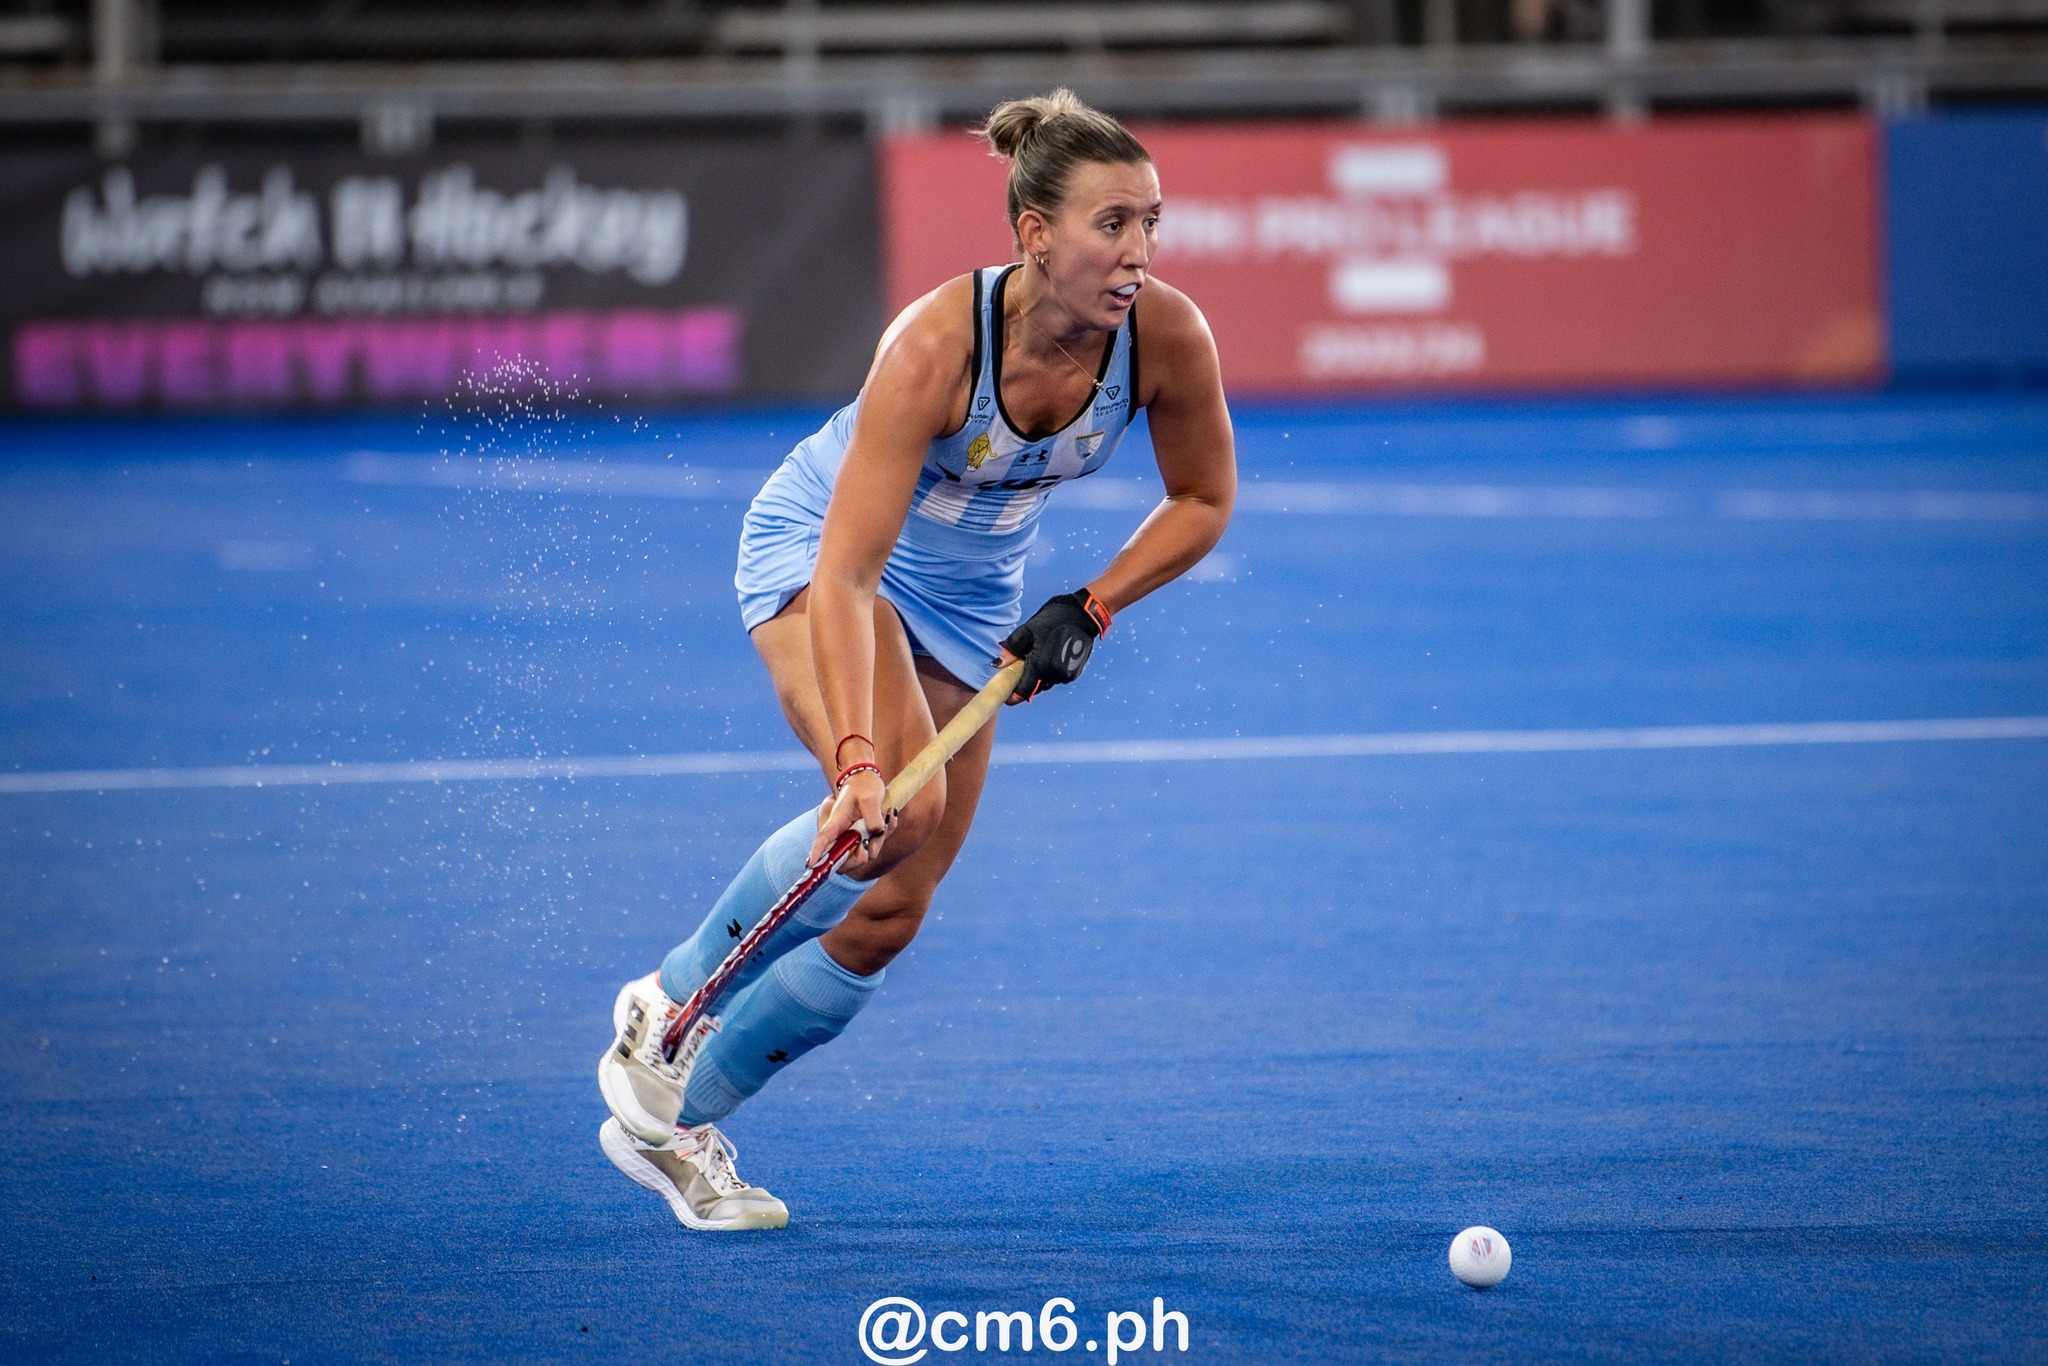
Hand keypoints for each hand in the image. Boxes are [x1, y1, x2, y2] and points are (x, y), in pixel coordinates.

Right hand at [809, 768, 890, 870]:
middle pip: (841, 859)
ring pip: (862, 854)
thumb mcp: (870, 797)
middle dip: (856, 859)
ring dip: (878, 842)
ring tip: (886, 817)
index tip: (811, 864)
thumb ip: (872, 816)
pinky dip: (885, 834)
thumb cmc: (864, 785)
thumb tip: (875, 832)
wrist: (867, 779)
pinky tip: (889, 815)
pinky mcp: (863, 837)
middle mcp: (842, 833)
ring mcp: (852, 837)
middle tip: (866, 848)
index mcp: (837, 820)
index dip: (817, 852)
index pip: (824, 838)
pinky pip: (874, 846)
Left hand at [1000, 589, 1108, 704]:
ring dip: (1039, 676)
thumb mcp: (1028, 630)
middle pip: (1034, 688)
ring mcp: (1066, 675)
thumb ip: (1012, 649)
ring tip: (1039, 655)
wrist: (1083, 615)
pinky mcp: (1074, 673)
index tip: (1007, 692)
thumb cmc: (1053, 619)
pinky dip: (1050, 672)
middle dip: (1026, 681)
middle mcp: (1054, 674)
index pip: (1023, 692)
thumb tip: (997, 665)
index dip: (1013, 695)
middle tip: (1023, 663)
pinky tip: (1051, 656)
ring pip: (1045, 683)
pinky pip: (1056, 678)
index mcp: (1041, 665)